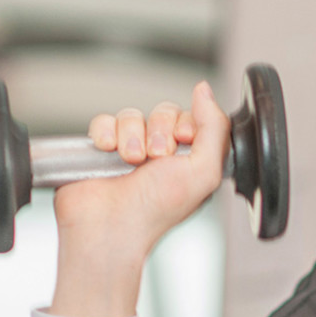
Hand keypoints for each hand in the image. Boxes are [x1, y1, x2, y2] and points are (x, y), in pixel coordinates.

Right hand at [50, 81, 229, 316]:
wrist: (109, 225)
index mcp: (190, 163)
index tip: (182, 140)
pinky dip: (105, 133)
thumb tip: (205, 91)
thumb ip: (214, 129)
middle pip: (163, 112)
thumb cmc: (155, 211)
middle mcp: (161, 157)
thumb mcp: (203, 172)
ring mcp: (129, 151)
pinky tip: (108, 151)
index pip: (192, 119)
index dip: (186, 124)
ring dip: (132, 135)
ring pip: (132, 115)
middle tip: (156, 157)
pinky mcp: (101, 149)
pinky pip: (104, 120)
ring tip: (131, 161)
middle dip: (159, 130)